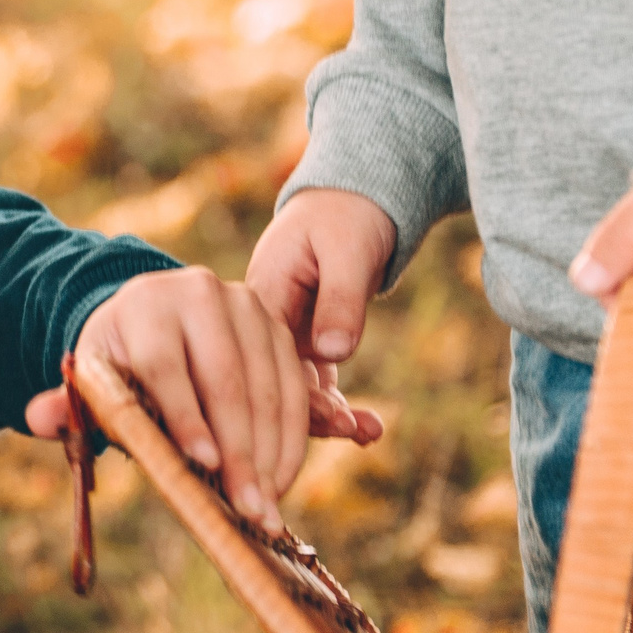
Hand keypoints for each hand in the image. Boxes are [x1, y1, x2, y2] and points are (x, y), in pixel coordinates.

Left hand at [24, 268, 311, 527]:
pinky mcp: (277, 327)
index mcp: (143, 305)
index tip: (203, 465)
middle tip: (246, 507)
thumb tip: (38, 418)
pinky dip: (291, 437)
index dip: (185, 417)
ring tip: (265, 506)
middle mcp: (199, 294)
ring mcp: (246, 306)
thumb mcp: (93, 379)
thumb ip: (69, 403)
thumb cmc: (120, 364)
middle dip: (239, 449)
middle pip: (224, 378)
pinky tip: (280, 480)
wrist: (152, 320)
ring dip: (270, 452)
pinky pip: (294, 386)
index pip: (164, 365)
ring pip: (267, 385)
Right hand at [247, 189, 391, 447]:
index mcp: (262, 293)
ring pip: (296, 388)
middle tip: (356, 432)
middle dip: (314, 415)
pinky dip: (338, 404)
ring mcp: (281, 335)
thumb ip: (340, 300)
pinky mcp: (304, 342)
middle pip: (275, 381)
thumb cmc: (345, 216)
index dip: (291, 393)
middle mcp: (263, 321)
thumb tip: (334, 353)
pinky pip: (316, 382)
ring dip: (331, 416)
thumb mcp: (347, 250)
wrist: (351, 199)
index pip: (264, 355)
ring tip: (370, 433)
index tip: (331, 420)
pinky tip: (367, 429)